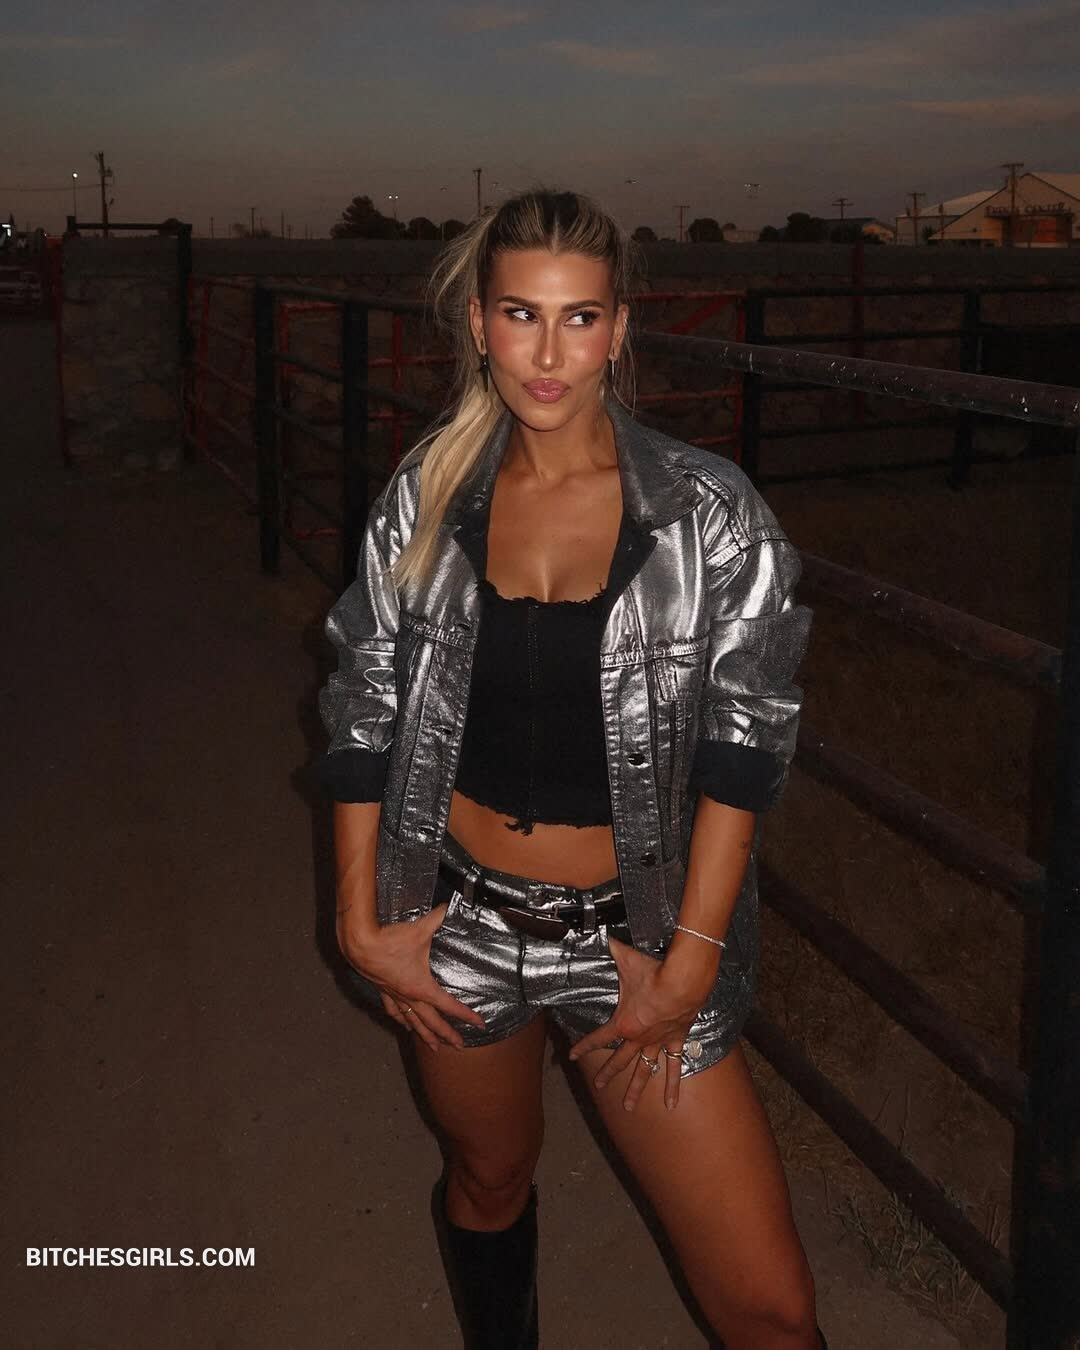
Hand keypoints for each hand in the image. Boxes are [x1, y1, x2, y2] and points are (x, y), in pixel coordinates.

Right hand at [337, 901, 486, 1052]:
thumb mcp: (419, 929)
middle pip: (431, 1021)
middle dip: (447, 1034)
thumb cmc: (390, 940)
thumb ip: (436, 918)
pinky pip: (394, 1010)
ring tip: (434, 1046)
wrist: (360, 944)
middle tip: (460, 1046)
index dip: (465, 1014)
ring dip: (424, 1034)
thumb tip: (447, 907)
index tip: (479, 1023)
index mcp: (421, 987)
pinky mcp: (382, 990)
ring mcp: (394, 996)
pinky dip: (401, 1019)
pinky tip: (403, 1024)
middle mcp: (409, 996)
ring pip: (412, 1021)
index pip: (448, 1005)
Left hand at [567, 934, 699, 1111]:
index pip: (598, 1038)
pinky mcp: (676, 1042)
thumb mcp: (627, 959)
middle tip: (599, 1087)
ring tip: (629, 1108)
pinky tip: (670, 1104)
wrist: (683, 982)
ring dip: (635, 1089)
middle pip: (619, 1060)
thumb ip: (614, 949)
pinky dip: (671, 1086)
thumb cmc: (653, 972)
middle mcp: (639, 1038)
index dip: (583, 1047)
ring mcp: (658, 1042)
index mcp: (623, 1023)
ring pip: (644, 1071)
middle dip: (608, 1074)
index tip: (571, 1056)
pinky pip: (673, 1067)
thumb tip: (604, 935)